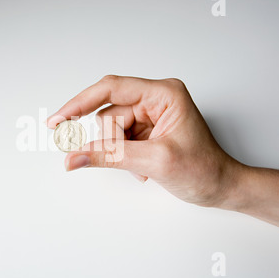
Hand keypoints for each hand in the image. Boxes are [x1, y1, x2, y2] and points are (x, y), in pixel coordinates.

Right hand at [47, 76, 239, 207]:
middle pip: (109, 114)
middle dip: (112, 142)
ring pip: (110, 130)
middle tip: (127, 160)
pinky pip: (117, 140)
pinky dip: (123, 157)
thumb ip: (110, 156)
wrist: (221, 188)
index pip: (111, 89)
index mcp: (163, 94)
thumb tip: (73, 156)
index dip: (79, 103)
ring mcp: (149, 115)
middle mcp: (154, 99)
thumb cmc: (204, 169)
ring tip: (142, 166)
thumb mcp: (154, 161)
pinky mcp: (145, 130)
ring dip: (119, 152)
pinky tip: (144, 167)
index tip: (57, 120)